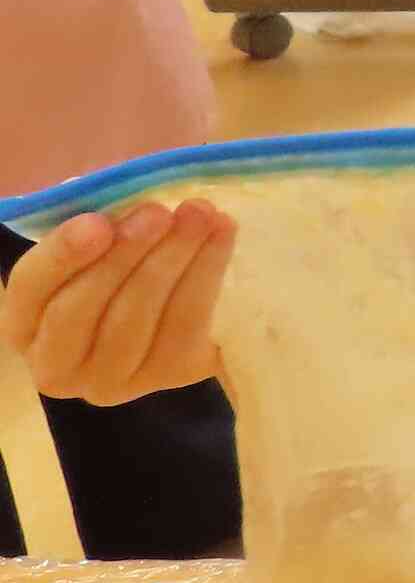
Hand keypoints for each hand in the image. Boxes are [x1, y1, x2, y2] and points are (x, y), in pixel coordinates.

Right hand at [0, 199, 234, 404]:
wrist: (177, 307)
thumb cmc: (121, 264)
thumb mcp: (97, 244)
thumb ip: (97, 228)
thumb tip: (121, 201)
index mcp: (24, 322)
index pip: (29, 289)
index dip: (61, 256)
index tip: (97, 223)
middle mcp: (56, 364)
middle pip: (80, 309)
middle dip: (124, 254)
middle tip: (159, 213)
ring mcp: (110, 381)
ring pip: (135, 320)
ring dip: (172, 260)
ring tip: (200, 215)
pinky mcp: (167, 377)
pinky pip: (184, 327)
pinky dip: (207, 275)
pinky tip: (222, 234)